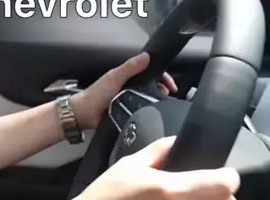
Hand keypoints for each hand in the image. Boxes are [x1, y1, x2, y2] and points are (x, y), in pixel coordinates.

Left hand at [72, 52, 177, 129]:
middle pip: (152, 85)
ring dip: (158, 100)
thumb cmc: (96, 94)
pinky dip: (151, 110)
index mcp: (127, 75)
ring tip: (163, 104)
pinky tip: (155, 113)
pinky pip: (144, 109)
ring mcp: (130, 98)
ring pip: (150, 97)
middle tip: (168, 96)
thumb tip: (147, 56)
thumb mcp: (114, 77)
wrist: (84, 115)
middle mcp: (130, 86)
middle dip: (163, 89)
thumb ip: (130, 67)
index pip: (150, 72)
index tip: (172, 86)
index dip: (163, 77)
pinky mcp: (129, 111)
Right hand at [76, 136, 239, 199]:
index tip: (223, 173)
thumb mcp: (130, 164)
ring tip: (191, 194)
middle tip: (204, 185)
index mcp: (170, 188)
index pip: (223, 184)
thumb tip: (177, 141)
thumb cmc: (108, 194)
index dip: (226, 176)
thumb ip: (158, 151)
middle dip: (218, 191)